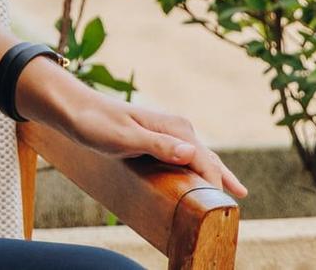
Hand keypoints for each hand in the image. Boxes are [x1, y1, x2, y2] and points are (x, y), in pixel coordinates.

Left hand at [28, 79, 246, 198]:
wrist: (74, 109)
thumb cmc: (97, 124)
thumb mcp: (125, 137)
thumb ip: (158, 146)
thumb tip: (192, 152)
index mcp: (174, 127)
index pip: (203, 160)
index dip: (214, 183)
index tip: (224, 206)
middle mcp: (176, 127)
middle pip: (207, 156)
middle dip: (223, 176)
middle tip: (240, 198)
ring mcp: (167, 132)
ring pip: (199, 155)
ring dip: (214, 171)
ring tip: (232, 189)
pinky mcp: (157, 138)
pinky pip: (186, 155)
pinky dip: (198, 166)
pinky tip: (198, 175)